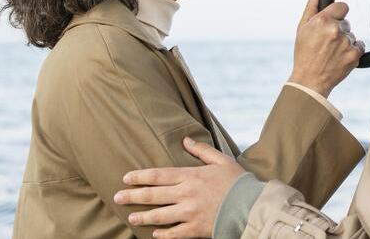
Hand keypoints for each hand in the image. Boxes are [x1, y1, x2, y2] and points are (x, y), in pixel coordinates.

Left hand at [115, 137, 243, 238]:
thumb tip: (185, 141)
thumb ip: (202, 151)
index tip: (126, 178)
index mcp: (191, 176)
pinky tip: (154, 234)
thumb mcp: (221, 160)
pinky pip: (174, 233)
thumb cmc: (238, 182)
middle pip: (153, 195)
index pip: (159, 175)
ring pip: (159, 216)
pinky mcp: (195, 229)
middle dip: (133, 196)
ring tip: (131, 218)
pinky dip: (163, 234)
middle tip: (117, 197)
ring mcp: (190, 213)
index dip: (140, 177)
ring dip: (143, 217)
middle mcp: (186, 194)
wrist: (252, 206)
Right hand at [288, 0, 364, 96]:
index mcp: (322, 20)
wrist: (310, 80)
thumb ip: (312, 5)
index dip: (337, 13)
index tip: (333, 20)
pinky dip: (352, 51)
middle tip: (326, 42)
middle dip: (338, 30)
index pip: (342, 6)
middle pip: (346, 22)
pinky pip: (359, 46)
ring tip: (330, 53)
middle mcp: (335, 30)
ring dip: (344, 42)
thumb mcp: (302, 28)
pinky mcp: (354, 55)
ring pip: (351, 35)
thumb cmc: (304, 53)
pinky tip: (339, 57)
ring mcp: (346, 43)